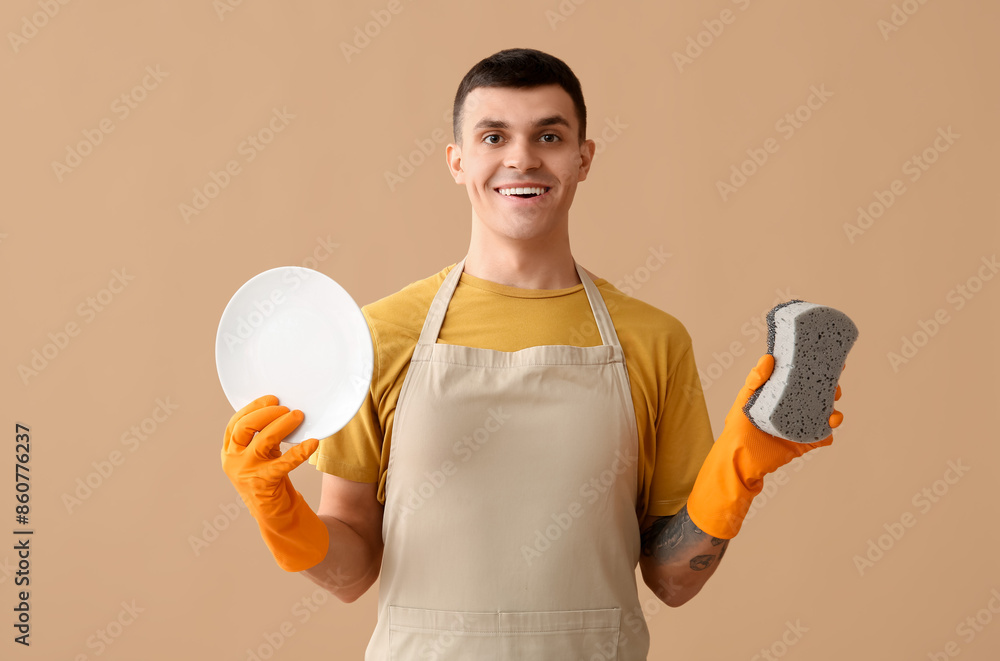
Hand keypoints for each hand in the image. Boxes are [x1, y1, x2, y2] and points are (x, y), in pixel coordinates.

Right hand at [222, 395, 318, 516]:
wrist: (273, 513)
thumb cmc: (268, 478)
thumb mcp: (260, 454)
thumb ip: (263, 436)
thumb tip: (283, 410)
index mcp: (229, 451)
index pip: (235, 423)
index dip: (253, 407)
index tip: (272, 398)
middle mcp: (233, 460)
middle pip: (245, 427)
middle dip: (267, 413)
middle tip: (286, 408)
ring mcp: (246, 472)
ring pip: (263, 440)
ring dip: (283, 425)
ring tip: (298, 416)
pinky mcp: (264, 482)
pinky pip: (284, 463)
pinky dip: (300, 451)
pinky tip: (312, 443)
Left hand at [686, 355, 846, 538]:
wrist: (738, 459)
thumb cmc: (737, 427)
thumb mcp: (744, 399)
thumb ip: (755, 380)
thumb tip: (768, 358)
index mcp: (782, 394)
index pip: (802, 378)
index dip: (817, 369)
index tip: (831, 360)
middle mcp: (794, 408)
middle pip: (820, 395)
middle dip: (832, 389)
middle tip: (834, 387)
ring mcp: (800, 425)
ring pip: (825, 415)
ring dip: (834, 412)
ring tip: (832, 413)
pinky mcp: (803, 443)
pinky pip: (822, 438)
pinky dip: (828, 433)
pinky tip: (827, 429)